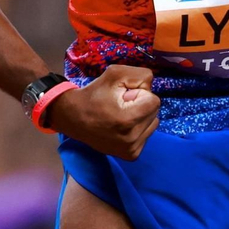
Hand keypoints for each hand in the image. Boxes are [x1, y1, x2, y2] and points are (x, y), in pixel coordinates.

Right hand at [42, 65, 160, 160]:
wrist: (73, 117)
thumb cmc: (95, 94)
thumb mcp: (116, 73)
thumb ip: (141, 75)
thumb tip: (151, 88)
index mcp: (128, 120)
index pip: (154, 101)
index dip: (139, 94)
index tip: (123, 97)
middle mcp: (131, 139)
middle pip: (154, 112)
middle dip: (141, 105)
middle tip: (120, 106)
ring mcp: (131, 150)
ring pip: (152, 124)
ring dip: (141, 117)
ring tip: (121, 116)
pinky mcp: (131, 155)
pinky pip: (146, 135)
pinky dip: (137, 128)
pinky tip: (122, 127)